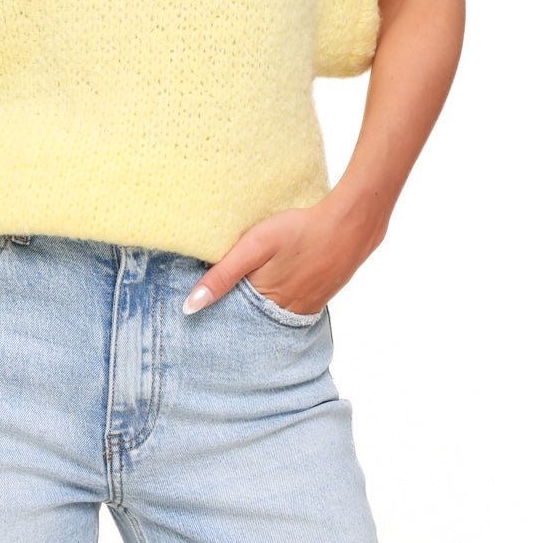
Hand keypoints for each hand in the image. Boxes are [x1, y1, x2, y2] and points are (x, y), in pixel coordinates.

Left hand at [181, 191, 389, 315]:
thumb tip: (190, 306)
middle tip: (220, 298)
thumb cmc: (300, 229)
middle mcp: (285, 312)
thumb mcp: (255, 245)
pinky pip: (292, 306)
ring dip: (258, 305)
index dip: (216, 310)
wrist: (351, 224)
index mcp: (265, 301)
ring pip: (272, 313)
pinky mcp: (319, 297)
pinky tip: (277, 282)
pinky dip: (279, 299)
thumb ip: (223, 275)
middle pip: (252, 318)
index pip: (231, 316)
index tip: (196, 308)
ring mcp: (305, 307)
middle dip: (236, 311)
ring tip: (247, 289)